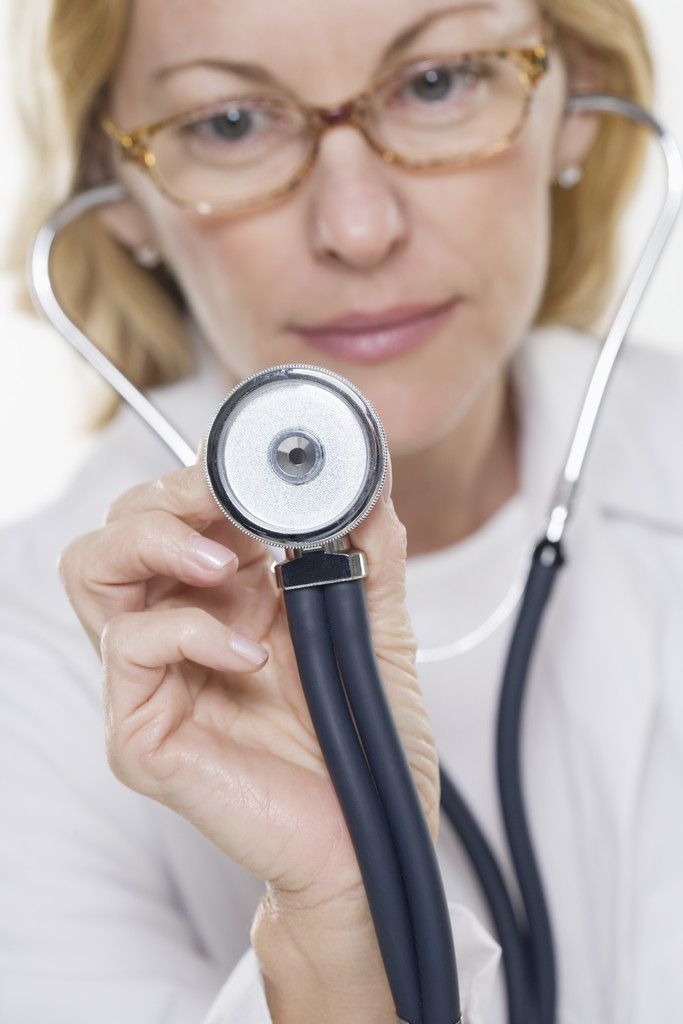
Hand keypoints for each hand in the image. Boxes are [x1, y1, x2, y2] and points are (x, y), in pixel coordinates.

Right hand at [59, 460, 438, 1019]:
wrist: (367, 837)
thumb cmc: (364, 743)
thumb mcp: (378, 629)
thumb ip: (371, 553)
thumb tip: (368, 479)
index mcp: (228, 599)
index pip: (179, 511)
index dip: (203, 476)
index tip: (254, 461)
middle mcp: (180, 629)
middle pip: (120, 527)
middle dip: (171, 496)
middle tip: (229, 499)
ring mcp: (154, 679)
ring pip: (92, 570)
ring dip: (154, 542)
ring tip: (224, 562)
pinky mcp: (142, 732)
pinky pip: (131, 650)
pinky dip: (191, 634)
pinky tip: (248, 653)